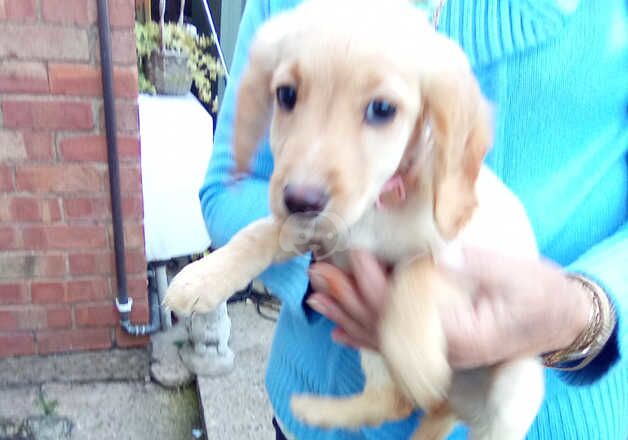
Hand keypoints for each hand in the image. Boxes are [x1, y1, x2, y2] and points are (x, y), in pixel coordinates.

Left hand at [306, 248, 591, 368]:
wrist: (558, 320)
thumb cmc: (539, 296)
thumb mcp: (514, 275)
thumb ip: (474, 266)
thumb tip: (436, 254)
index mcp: (456, 332)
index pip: (402, 311)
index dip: (373, 283)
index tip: (353, 255)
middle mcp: (438, 347)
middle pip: (381, 325)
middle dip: (347, 298)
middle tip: (317, 274)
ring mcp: (434, 349)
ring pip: (380, 335)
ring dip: (346, 314)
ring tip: (316, 298)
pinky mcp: (434, 341)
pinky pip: (391, 342)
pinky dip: (362, 335)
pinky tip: (338, 331)